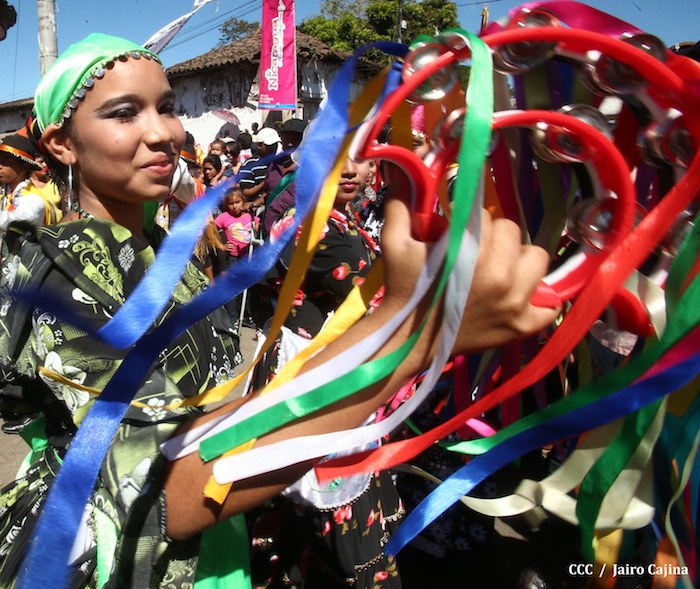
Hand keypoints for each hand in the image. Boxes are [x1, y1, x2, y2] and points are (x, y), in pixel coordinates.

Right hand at [379, 164, 559, 354]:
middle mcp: (500, 277)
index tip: (462, 232)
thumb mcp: (394, 243)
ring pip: (537, 259)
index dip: (472, 221)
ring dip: (518, 261)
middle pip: (514, 233)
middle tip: (476, 252)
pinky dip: (539, 300)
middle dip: (494, 237)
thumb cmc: (403, 289)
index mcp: (471, 254)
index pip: (487, 217)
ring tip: (498, 270)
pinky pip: (551, 304)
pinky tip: (519, 297)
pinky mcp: (523, 327)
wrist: (407, 339)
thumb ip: (400, 205)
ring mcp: (516, 304)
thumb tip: (402, 171)